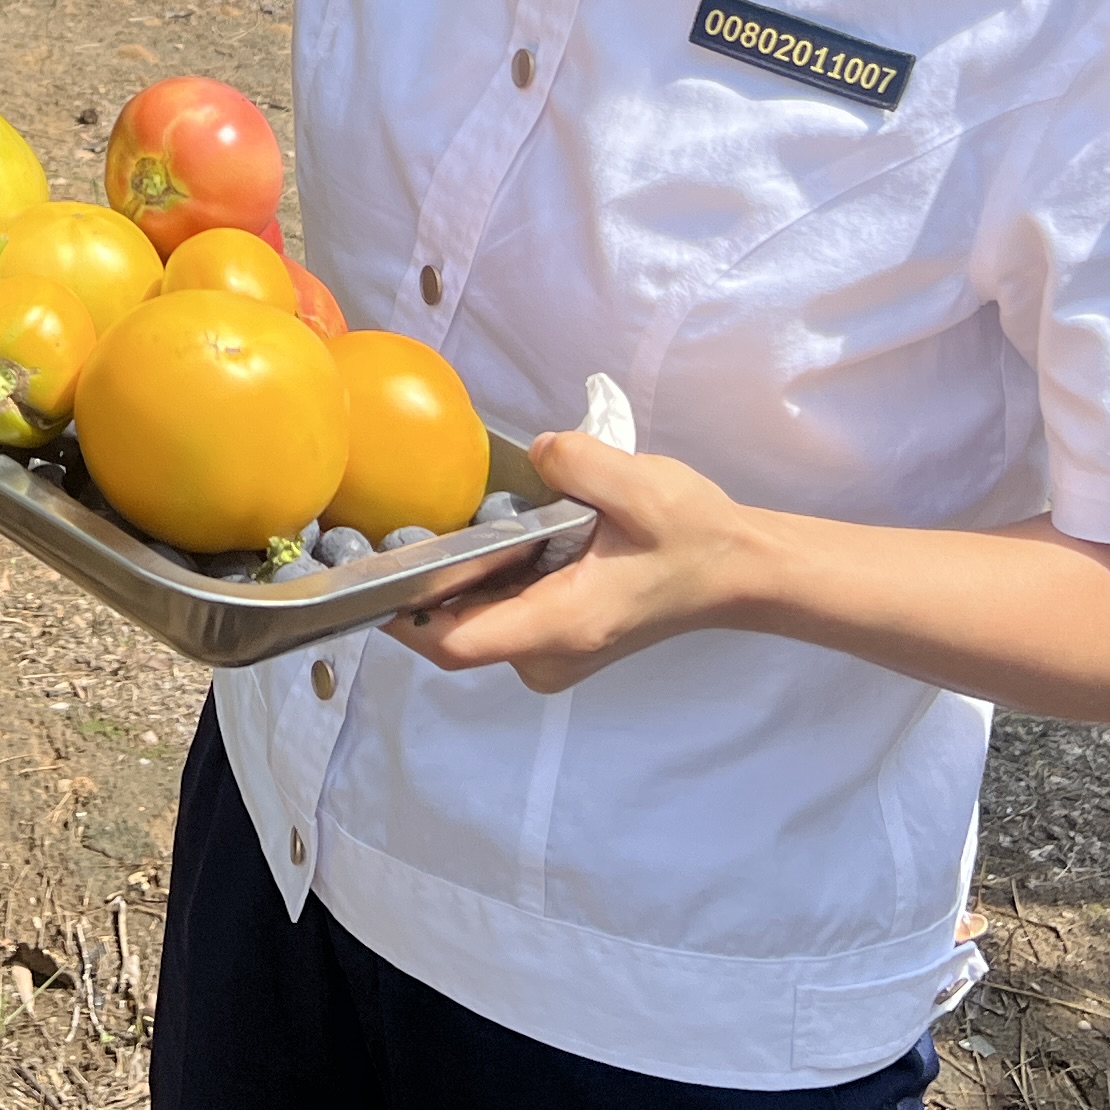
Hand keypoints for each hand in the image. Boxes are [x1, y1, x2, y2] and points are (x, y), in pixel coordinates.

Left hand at [386, 431, 772, 694]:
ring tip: (433, 523)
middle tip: (394, 523)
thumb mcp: (642, 486)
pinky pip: (500, 618)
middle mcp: (549, 655)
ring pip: (477, 625)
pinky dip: (482, 584)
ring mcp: (554, 654)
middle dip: (422, 586)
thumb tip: (537, 454)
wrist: (737, 570)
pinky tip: (484, 537)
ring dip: (454, 582)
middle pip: (456, 634)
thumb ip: (580, 463)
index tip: (373, 567)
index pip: (457, 643)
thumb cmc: (692, 534)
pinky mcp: (560, 640)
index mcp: (561, 623)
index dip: (404, 613)